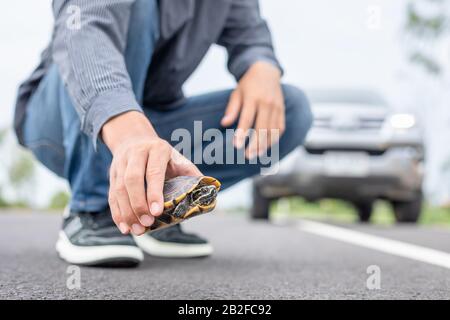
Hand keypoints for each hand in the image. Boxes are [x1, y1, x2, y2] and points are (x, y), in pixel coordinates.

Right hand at [102, 111, 201, 234]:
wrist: (135, 140)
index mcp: (157, 149)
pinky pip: (112, 194)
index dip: (154, 192)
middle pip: (132, 180)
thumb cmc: (164, 156)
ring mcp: (121, 163)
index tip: (157, 211)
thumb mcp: (179, 160)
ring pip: (119, 188)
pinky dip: (117, 212)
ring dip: (127, 212)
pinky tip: (124, 227)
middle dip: (139, 204)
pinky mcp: (112, 174)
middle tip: (147, 223)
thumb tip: (211, 192)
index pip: (153, 172)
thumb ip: (193, 175)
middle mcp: (136, 154)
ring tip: (137, 229)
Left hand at [221, 61, 284, 157]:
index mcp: (252, 97)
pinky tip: (267, 147)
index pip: (247, 119)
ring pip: (272, 130)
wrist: (267, 71)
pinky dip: (274, 139)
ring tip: (256, 155)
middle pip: (262, 127)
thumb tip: (224, 123)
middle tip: (248, 155)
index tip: (237, 146)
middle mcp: (266, 103)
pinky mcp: (282, 110)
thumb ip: (232, 109)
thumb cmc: (248, 85)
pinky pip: (280, 128)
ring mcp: (276, 107)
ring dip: (265, 144)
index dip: (242, 133)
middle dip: (255, 143)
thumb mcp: (236, 93)